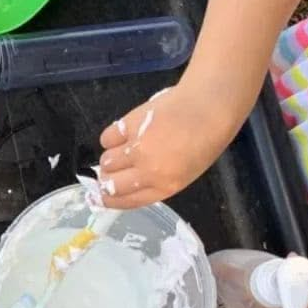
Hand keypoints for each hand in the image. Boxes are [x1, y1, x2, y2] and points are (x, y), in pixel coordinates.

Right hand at [97, 84, 233, 207]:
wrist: (208, 106)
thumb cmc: (203, 140)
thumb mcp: (184, 172)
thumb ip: (154, 181)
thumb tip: (121, 182)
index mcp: (165, 186)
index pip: (123, 200)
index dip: (107, 199)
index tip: (99, 196)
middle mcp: (148, 171)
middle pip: (109, 183)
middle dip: (107, 178)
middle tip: (113, 170)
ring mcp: (137, 147)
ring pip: (106, 161)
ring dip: (111, 157)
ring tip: (126, 147)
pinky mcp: (129, 125)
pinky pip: (107, 138)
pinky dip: (112, 138)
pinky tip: (125, 132)